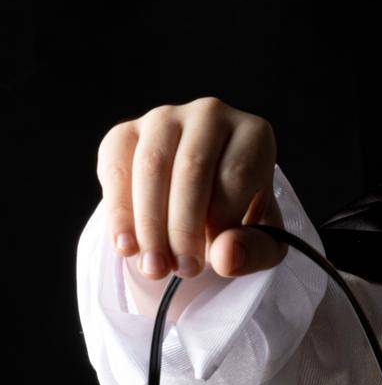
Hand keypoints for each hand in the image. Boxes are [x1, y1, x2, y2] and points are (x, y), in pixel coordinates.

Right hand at [96, 96, 287, 279]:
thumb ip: (255, 250)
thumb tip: (227, 257)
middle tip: (180, 270)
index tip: (212, 260)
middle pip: (192, 169)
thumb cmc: (238, 218)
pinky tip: (126, 246)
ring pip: (152, 167)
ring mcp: (164, 118)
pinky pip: (116, 167)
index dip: (222, 222)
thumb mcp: (262, 241)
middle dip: (182, 227)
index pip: (236, 174)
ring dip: (150, 224)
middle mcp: (210, 114)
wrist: (200, 204)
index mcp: (253, 134)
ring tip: (153, 267)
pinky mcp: (125, 132)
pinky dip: (119, 211)